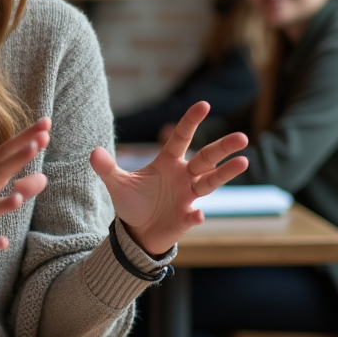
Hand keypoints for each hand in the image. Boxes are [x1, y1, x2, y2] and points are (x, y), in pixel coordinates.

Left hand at [90, 101, 248, 255]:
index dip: (191, 121)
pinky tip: (198, 215)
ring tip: (243, 162)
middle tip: (242, 137)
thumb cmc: (133, 203)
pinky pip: (193, 215)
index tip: (204, 104)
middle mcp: (183, 176)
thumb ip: (107, 168)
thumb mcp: (117, 183)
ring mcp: (188, 197)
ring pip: (211, 182)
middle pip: (206, 158)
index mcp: (167, 162)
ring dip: (225, 173)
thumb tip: (93, 152)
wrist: (136, 232)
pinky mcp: (186, 218)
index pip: (181, 137)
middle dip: (223, 147)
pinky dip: (196, 216)